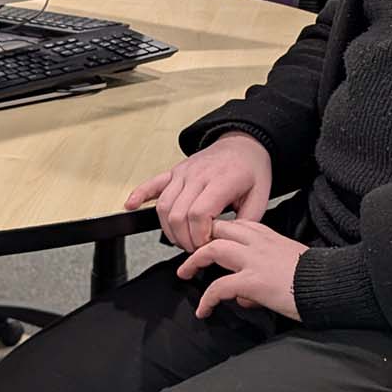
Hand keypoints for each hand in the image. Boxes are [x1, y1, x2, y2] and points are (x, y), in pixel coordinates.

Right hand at [124, 132, 271, 250]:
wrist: (243, 144)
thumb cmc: (251, 171)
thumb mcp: (260, 197)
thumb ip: (245, 222)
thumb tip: (227, 242)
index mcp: (221, 180)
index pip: (199, 213)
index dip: (199, 235)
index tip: (207, 244)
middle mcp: (198, 174)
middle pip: (178, 213)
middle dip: (184, 238)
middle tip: (196, 248)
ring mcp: (183, 172)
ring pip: (163, 206)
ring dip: (168, 229)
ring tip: (181, 239)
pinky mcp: (174, 172)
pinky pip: (152, 184)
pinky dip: (139, 195)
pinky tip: (130, 206)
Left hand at [176, 219, 307, 320]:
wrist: (330, 285)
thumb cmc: (314, 278)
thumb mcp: (288, 266)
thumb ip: (262, 274)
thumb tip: (242, 297)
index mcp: (269, 236)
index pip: (235, 225)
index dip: (217, 233)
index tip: (207, 243)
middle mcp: (259, 243)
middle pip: (219, 230)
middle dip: (199, 239)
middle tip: (189, 254)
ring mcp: (254, 260)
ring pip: (213, 249)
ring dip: (194, 261)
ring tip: (185, 274)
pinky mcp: (253, 281)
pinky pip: (219, 287)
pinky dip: (207, 299)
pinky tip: (204, 310)